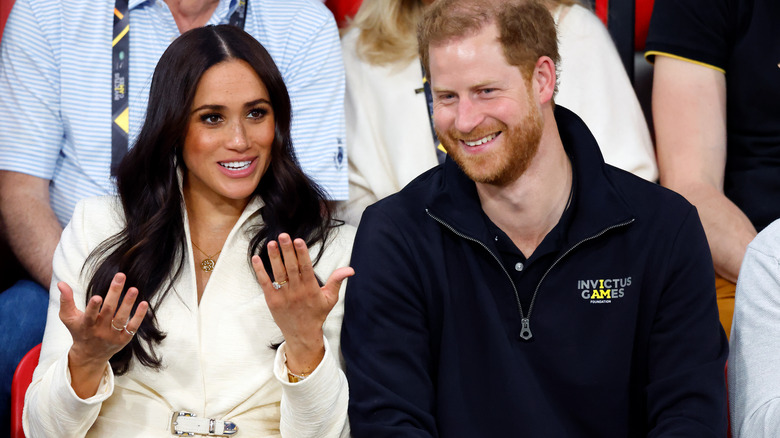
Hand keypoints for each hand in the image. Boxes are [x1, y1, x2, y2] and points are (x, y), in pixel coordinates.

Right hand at [58, 272, 147, 396]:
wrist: (90, 355)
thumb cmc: (79, 330)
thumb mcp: (68, 317)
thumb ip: (66, 300)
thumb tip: (61, 283)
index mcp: (85, 325)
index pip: (89, 316)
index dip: (93, 307)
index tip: (97, 296)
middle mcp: (100, 331)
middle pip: (108, 311)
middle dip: (114, 293)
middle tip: (120, 276)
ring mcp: (113, 335)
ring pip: (122, 319)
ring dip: (128, 303)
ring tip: (134, 289)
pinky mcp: (124, 339)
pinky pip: (132, 327)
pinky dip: (139, 316)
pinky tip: (144, 304)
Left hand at [252, 233, 353, 374]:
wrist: (302, 334)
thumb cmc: (317, 314)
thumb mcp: (330, 298)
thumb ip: (337, 281)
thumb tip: (350, 269)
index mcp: (311, 289)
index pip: (306, 268)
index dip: (302, 254)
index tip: (298, 240)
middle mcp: (297, 291)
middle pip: (291, 267)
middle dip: (287, 251)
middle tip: (283, 236)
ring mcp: (283, 296)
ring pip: (278, 273)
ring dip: (274, 257)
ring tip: (271, 243)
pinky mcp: (272, 300)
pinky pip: (265, 283)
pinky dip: (260, 271)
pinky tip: (256, 258)